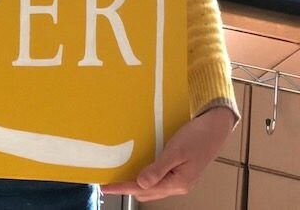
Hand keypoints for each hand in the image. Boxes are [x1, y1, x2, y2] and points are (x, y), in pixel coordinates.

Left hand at [102, 106, 235, 200]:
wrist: (215, 128)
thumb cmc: (196, 137)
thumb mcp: (175, 152)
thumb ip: (158, 169)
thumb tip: (140, 183)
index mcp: (178, 183)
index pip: (144, 189)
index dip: (123, 188)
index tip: (106, 187)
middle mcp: (179, 186)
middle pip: (148, 193)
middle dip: (128, 189)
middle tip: (110, 182)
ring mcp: (180, 181)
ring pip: (154, 189)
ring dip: (137, 185)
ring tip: (121, 177)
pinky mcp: (180, 173)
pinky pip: (160, 181)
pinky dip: (147, 179)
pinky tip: (139, 171)